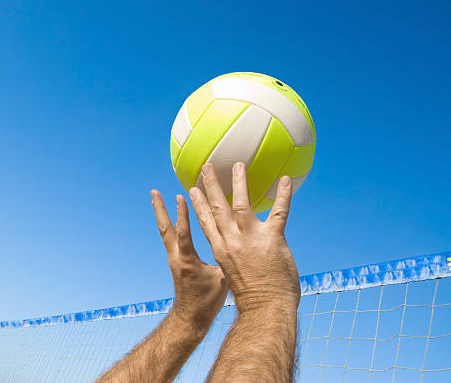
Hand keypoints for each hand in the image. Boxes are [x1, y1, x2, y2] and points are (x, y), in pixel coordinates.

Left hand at [151, 190, 228, 330]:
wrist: (191, 318)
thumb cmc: (207, 301)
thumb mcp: (222, 281)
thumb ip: (230, 262)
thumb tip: (245, 245)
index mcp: (187, 261)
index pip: (183, 233)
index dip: (182, 215)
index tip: (181, 196)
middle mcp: (176, 258)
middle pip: (165, 229)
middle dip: (160, 209)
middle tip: (154, 192)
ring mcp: (174, 259)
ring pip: (165, 232)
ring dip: (161, 214)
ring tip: (156, 198)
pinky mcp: (175, 262)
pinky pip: (169, 238)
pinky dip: (168, 225)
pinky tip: (169, 218)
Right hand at [188, 163, 299, 313]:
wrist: (265, 310)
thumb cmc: (251, 297)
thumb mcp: (231, 275)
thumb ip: (231, 257)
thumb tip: (233, 252)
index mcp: (220, 249)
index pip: (205, 221)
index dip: (198, 204)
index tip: (192, 190)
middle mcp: (232, 241)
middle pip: (218, 207)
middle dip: (211, 185)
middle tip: (207, 167)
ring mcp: (251, 239)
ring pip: (242, 204)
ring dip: (239, 182)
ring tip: (237, 165)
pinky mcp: (273, 240)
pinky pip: (279, 212)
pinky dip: (283, 195)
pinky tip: (285, 180)